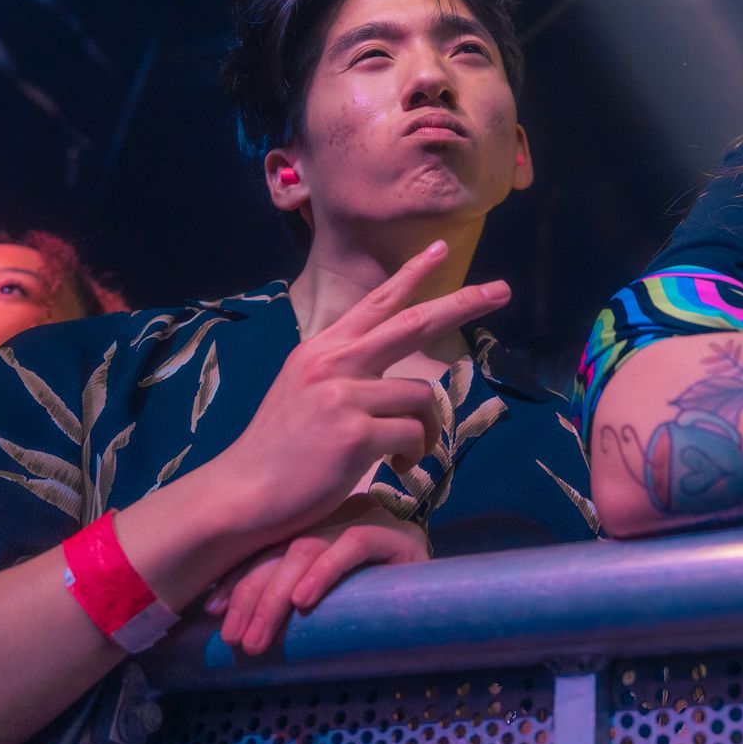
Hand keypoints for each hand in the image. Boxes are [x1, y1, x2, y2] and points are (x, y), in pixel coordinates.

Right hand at [205, 239, 508, 546]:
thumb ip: (343, 375)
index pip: (375, 303)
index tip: (439, 249)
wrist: (240, 495)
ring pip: (421, 396)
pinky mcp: (354, 432)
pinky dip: (413, 456)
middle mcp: (332, 363)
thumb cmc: (278, 453)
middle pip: (413, 322)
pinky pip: (413, 436)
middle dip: (462, 302)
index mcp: (321, 350)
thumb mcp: (304, 394)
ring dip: (426, 430)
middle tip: (502, 290)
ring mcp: (343, 395)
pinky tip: (394, 470)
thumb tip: (390, 378)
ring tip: (406, 455)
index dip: (411, 274)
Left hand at [206, 497, 428, 654]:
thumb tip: (233, 632)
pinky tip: (304, 601)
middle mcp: (336, 517)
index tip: (213, 612)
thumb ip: (289, 602)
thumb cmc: (376, 614)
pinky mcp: (396, 535)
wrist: (439, 608)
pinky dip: (325, 572)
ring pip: (307, 547)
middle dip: (250, 595)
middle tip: (233, 639)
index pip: (267, 545)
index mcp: (316, 527)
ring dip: (275, 596)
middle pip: (281, 546)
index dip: (238, 578)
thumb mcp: (321, 604)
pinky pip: (354, 545)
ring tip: (258, 637)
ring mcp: (367, 521)